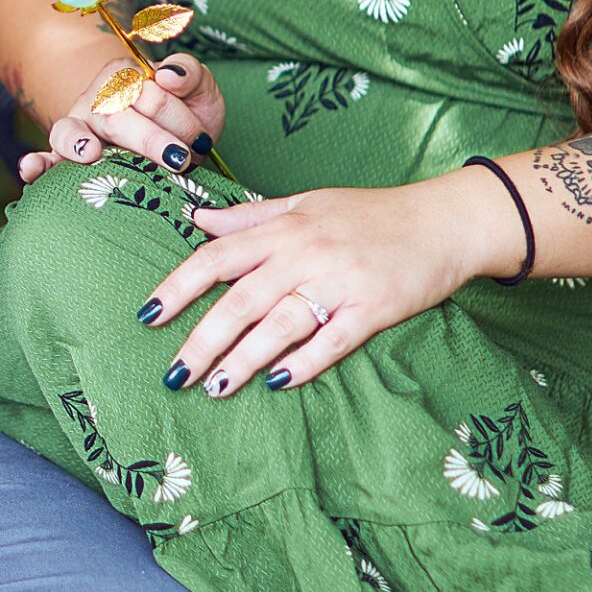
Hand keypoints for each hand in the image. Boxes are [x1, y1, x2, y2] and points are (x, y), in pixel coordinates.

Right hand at [18, 53, 227, 186]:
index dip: (179, 120)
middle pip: (115, 118)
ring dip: (79, 143)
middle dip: (150, 141)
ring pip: (70, 132)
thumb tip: (167, 75)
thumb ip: (190, 74)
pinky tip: (31, 170)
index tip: (200, 141)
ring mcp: (77, 129)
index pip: (148, 95)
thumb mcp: (199, 90)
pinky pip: (46, 158)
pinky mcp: (66, 158)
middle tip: (180, 160)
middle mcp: (95, 99)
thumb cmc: (184, 114)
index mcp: (124, 76)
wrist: (172, 140)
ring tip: (91, 153)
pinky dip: (36, 164)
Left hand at [139, 166, 524, 394]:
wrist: (443, 221)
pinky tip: (277, 383)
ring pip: (280, 325)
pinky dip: (304, 362)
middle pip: (241, 301)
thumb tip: (196, 219)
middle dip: (203, 340)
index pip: (217, 257)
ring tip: (214, 388)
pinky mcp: (374, 309)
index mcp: (285, 229)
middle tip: (175, 374)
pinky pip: (332, 340)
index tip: (148, 316)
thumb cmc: (371, 213)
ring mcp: (340, 282)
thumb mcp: (306, 203)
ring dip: (244, 359)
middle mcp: (306, 254)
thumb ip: (250, 217)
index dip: (178, 287)